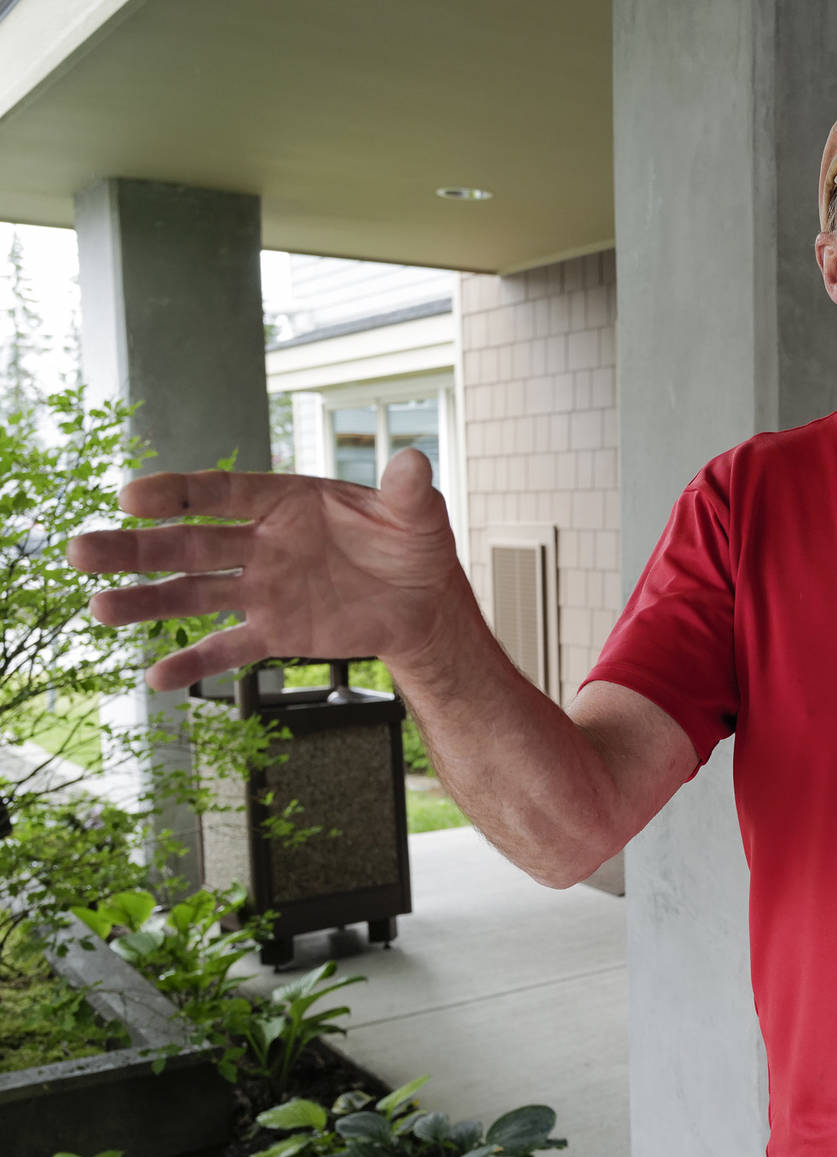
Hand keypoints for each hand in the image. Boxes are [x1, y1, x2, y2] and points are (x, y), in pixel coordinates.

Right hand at [66, 448, 464, 691]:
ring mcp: (264, 588)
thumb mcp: (417, 514)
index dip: (177, 493)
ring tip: (97, 608)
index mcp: (285, 501)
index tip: (130, 497)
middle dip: (134, 547)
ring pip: (194, 594)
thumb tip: (415, 462)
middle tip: (79, 551)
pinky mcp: (276, 630)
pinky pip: (229, 647)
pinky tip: (156, 678)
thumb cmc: (413, 544)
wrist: (423, 601)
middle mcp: (262, 543)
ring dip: (147, 601)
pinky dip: (196, 662)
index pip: (221, 493)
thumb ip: (407, 491)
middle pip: (187, 543)